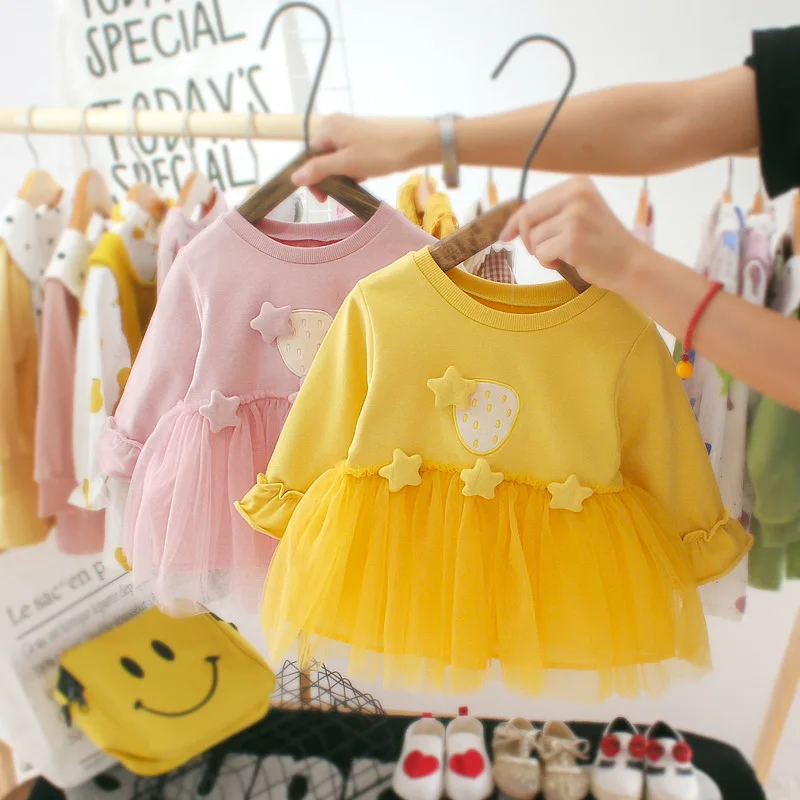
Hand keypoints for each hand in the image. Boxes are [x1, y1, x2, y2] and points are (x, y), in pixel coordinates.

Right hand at [292, 115, 438, 200]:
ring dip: (342, 174)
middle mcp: (335, 124)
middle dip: (328, 177)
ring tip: (356, 181)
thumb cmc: (378, 154)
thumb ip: (318, 170)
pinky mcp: (362, 136)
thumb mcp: (345, 165)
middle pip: (321, 156)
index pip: (308, 156)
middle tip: (339, 193)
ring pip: (335, 158)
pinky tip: (363, 175)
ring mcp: (349, 129)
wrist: (414, 145)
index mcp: (327, 127)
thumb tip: (294, 177)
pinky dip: (353, 168)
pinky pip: (348, 155)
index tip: (323, 198)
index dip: (312, 178)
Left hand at [499, 176, 645, 292]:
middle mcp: (577, 195)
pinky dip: (547, 262)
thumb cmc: (600, 243)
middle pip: (528, 216)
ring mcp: (576, 216)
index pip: (533, 201)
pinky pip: (541, 253)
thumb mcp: (579, 215)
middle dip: (526, 238)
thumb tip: (511, 224)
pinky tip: (564, 263)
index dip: (516, 221)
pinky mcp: (574, 239)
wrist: (630, 263)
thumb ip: (551, 212)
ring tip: (560, 256)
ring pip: (534, 237)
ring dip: (541, 253)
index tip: (505, 236)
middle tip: (537, 251)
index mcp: (578, 184)